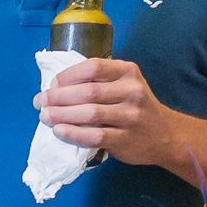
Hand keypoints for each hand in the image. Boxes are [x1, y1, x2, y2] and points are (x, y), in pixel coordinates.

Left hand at [37, 54, 167, 163]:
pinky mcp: (126, 139)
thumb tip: (57, 87)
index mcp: (128, 72)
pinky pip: (95, 136)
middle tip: (40, 102)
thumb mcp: (125, 84)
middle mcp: (132, 91)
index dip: (68, 75)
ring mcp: (130, 116)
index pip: (93, 67)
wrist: (166, 135)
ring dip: (61, 115)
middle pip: (87, 91)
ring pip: (89, 114)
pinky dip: (73, 134)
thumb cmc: (136, 107)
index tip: (52, 84)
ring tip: (45, 116)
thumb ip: (99, 81)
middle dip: (58, 97)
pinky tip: (59, 131)